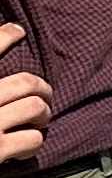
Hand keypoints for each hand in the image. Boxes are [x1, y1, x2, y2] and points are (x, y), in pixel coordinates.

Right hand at [0, 23, 43, 170]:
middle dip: (41, 87)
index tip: (17, 31)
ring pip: (34, 108)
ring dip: (41, 114)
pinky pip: (32, 139)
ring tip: (37, 120)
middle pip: (25, 83)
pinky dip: (33, 142)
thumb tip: (4, 58)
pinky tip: (25, 146)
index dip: (4, 36)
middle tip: (42, 94)